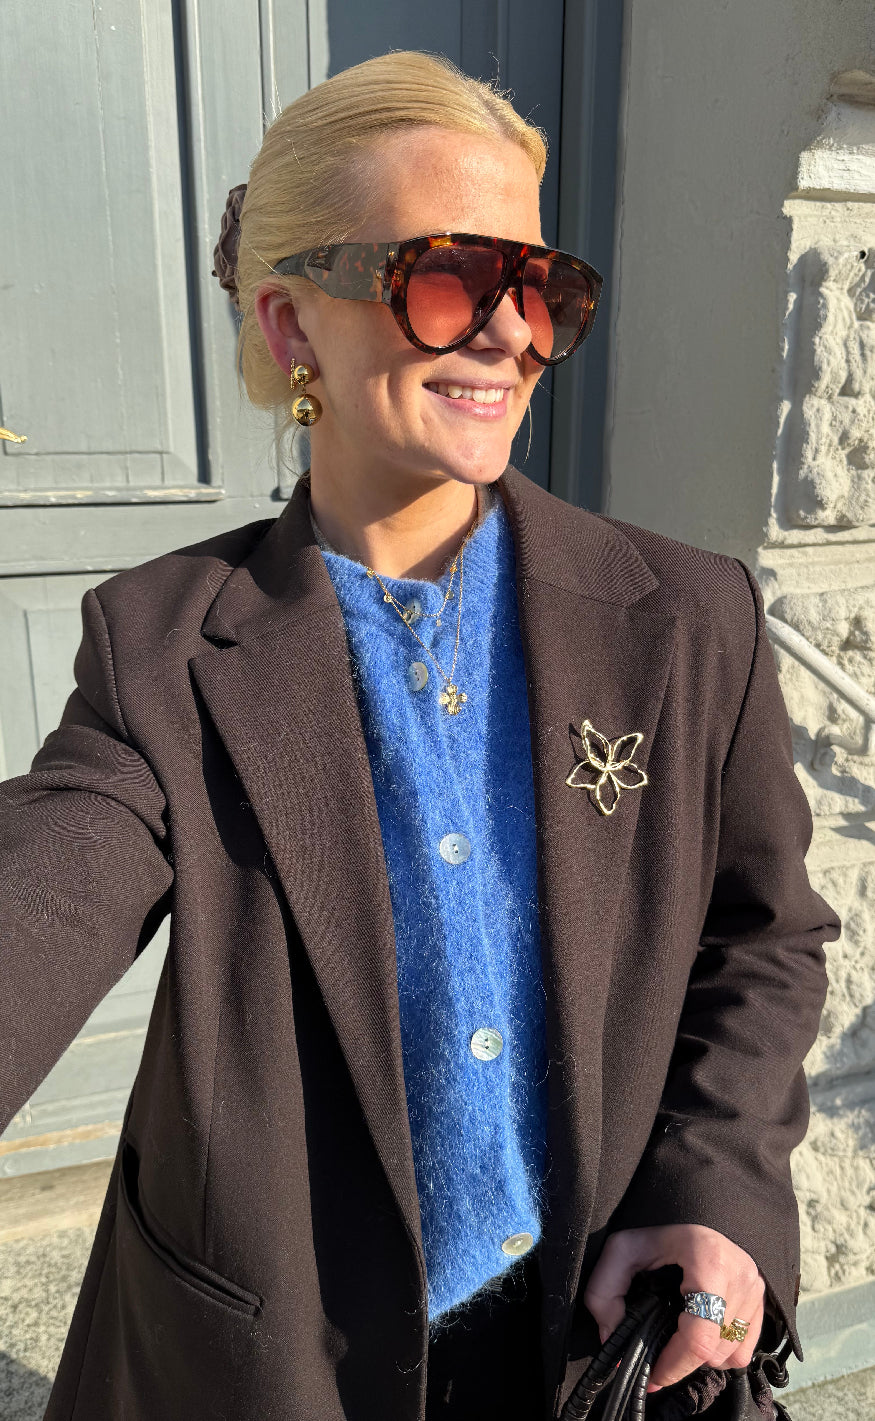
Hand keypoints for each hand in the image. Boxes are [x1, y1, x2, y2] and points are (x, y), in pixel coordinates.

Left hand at [583, 1224, 765, 1392]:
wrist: (694, 1210)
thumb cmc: (659, 1231)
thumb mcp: (623, 1250)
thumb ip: (605, 1291)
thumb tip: (612, 1337)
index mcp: (708, 1260)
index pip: (698, 1336)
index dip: (674, 1365)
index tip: (653, 1377)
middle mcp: (740, 1275)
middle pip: (714, 1350)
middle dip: (682, 1361)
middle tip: (659, 1355)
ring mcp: (755, 1288)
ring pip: (731, 1354)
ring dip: (703, 1357)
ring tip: (679, 1337)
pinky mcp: (762, 1299)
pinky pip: (745, 1349)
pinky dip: (722, 1351)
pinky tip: (701, 1332)